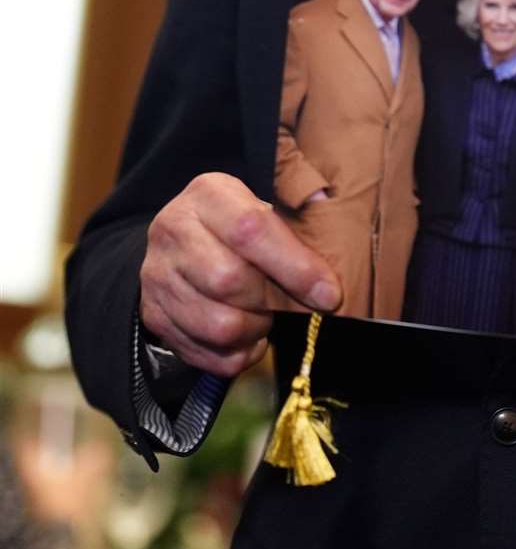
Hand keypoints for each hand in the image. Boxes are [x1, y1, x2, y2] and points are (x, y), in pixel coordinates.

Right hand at [139, 173, 340, 377]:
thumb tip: (328, 254)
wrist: (183, 239)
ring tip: (265, 316)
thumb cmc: (241, 224)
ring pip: (217, 324)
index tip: (328, 294)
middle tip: (287, 301)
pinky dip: (237, 354)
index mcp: (208, 194)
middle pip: (229, 280)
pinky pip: (204, 354)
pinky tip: (248, 336)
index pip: (250, 230)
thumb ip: (299, 220)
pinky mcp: (153, 314)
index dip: (294, 267)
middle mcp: (173, 230)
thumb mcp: (265, 203)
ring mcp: (157, 275)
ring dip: (255, 329)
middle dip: (271, 300)